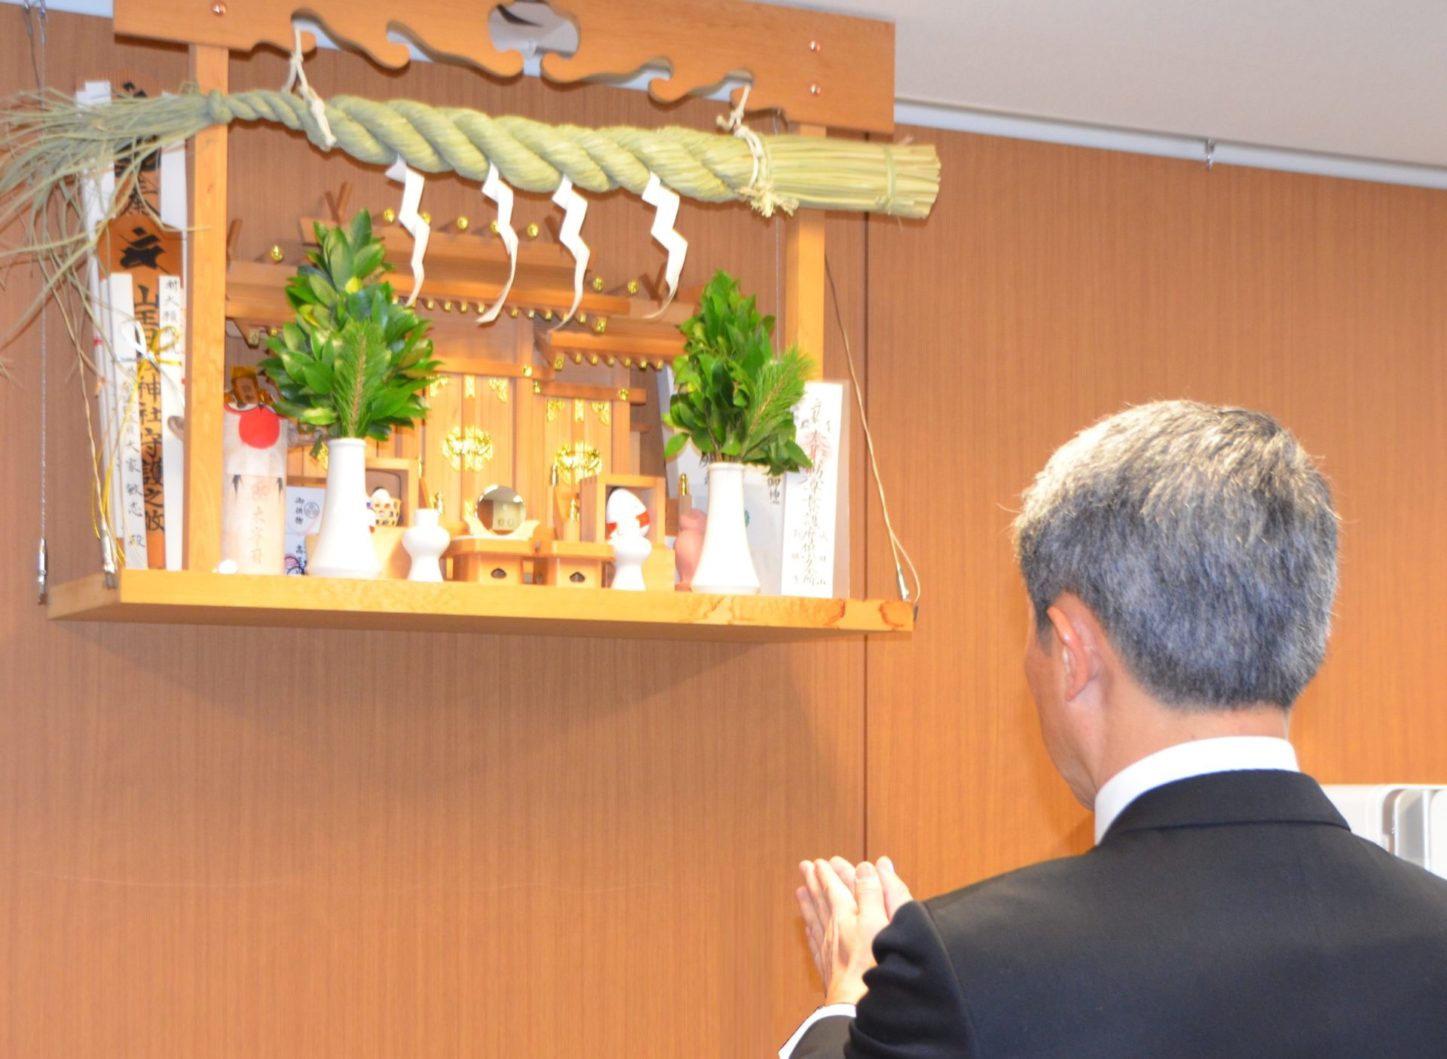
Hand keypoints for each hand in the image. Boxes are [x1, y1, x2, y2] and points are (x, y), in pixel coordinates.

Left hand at [795, 855, 913, 1004]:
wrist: (857, 1006)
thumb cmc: (873, 965)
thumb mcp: (880, 921)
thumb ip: (873, 893)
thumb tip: (867, 867)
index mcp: (846, 915)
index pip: (835, 887)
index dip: (830, 873)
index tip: (824, 861)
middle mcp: (833, 930)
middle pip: (821, 900)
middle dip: (815, 882)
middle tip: (806, 867)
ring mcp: (829, 951)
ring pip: (815, 920)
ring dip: (809, 904)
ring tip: (801, 891)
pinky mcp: (830, 971)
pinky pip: (815, 945)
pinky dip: (811, 933)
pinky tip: (807, 929)